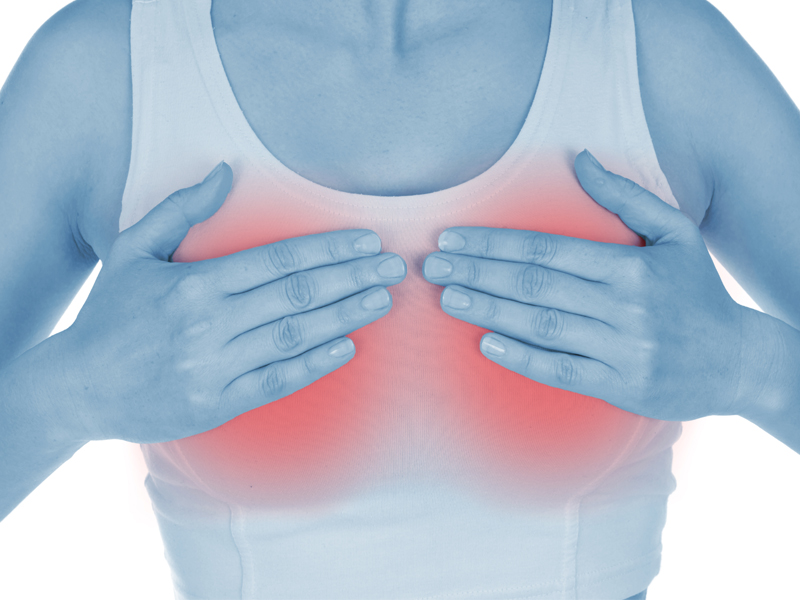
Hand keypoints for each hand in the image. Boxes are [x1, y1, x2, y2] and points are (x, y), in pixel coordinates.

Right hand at [60, 162, 406, 443]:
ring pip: (294, 337)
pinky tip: (348, 347)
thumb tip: (224, 172)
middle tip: (392, 266)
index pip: (278, 260)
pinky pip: (277, 382)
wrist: (80, 386)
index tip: (365, 240)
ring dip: (345, 317)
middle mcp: (208, 325)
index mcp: (193, 284)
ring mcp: (214, 368)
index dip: (328, 248)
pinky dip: (314, 364)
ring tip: (381, 300)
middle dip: (351, 278)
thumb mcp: (133, 250)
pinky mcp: (216, 404)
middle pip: (297, 296)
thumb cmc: (110, 314)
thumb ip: (180, 210)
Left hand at [422, 149, 746, 421]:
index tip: (453, 239)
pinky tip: (485, 343)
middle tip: (432, 267)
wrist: (737, 360)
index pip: (547, 250)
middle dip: (478, 274)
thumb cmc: (697, 292)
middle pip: (535, 286)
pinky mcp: (620, 387)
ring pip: (541, 325)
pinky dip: (521, 358)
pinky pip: (561, 372)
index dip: (494, 244)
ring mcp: (622, 349)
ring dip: (488, 311)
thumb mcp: (675, 233)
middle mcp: (625, 307)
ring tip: (447, 298)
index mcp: (631, 266)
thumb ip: (625, 195)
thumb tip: (579, 157)